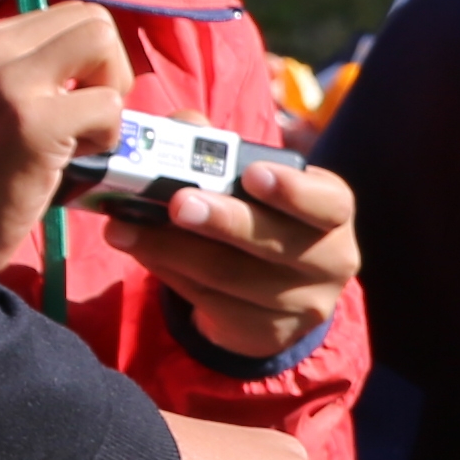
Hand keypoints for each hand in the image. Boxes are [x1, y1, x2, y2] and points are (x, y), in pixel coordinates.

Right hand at [0, 0, 132, 278]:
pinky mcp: (33, 122)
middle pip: (94, 20)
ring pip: (103, 44)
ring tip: (81, 136)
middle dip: (110, 69)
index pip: (73, 15)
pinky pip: (109, 104)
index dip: (92, 59)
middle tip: (89, 116)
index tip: (73, 100)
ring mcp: (12, 83)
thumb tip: (100, 57)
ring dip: (111, 96)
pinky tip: (74, 161)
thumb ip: (35, 69)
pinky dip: (107, 137)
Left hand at [118, 153, 360, 356]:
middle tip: (176, 203)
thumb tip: (182, 126)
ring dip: (172, 250)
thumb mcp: (254, 177)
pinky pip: (212, 303)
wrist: (275, 289)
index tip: (253, 174)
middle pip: (273, 244)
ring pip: (232, 277)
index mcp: (334, 209)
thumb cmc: (262, 213)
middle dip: (221, 220)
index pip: (327, 203)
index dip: (293, 191)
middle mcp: (331, 260)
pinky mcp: (267, 332)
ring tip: (125, 227)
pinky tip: (140, 251)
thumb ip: (218, 147)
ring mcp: (303, 303)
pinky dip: (170, 274)